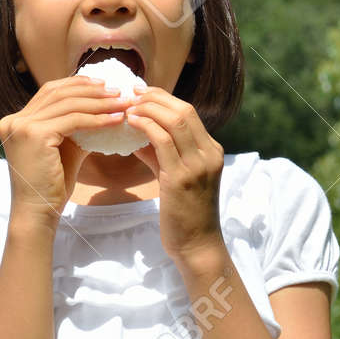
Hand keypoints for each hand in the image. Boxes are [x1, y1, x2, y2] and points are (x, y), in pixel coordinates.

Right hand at [0, 76, 131, 222]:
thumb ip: (75, 127)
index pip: (49, 92)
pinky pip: (72, 121)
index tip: (102, 84)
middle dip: (91, 90)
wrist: (38, 212)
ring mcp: (22, 126)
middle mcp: (14, 120)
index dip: (77, 84)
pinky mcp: (34, 135)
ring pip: (68, 104)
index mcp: (16, 121)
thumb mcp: (64, 147)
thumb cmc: (52, 184)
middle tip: (117, 91)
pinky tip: (115, 119)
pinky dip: (96, 118)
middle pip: (58, 93)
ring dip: (99, 102)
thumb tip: (104, 108)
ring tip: (122, 103)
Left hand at [125, 86, 228, 266]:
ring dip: (147, 109)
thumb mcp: (174, 175)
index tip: (140, 92)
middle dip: (154, 98)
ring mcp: (198, 165)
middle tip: (130, 94)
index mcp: (212, 150)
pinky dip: (145, 126)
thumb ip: (160, 154)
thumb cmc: (184, 213)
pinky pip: (162, 141)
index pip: (188, 111)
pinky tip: (130, 124)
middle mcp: (209, 153)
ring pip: (174, 120)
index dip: (163, 97)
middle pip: (183, 110)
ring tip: (127, 107)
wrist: (197, 245)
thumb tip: (137, 133)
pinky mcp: (181, 178)